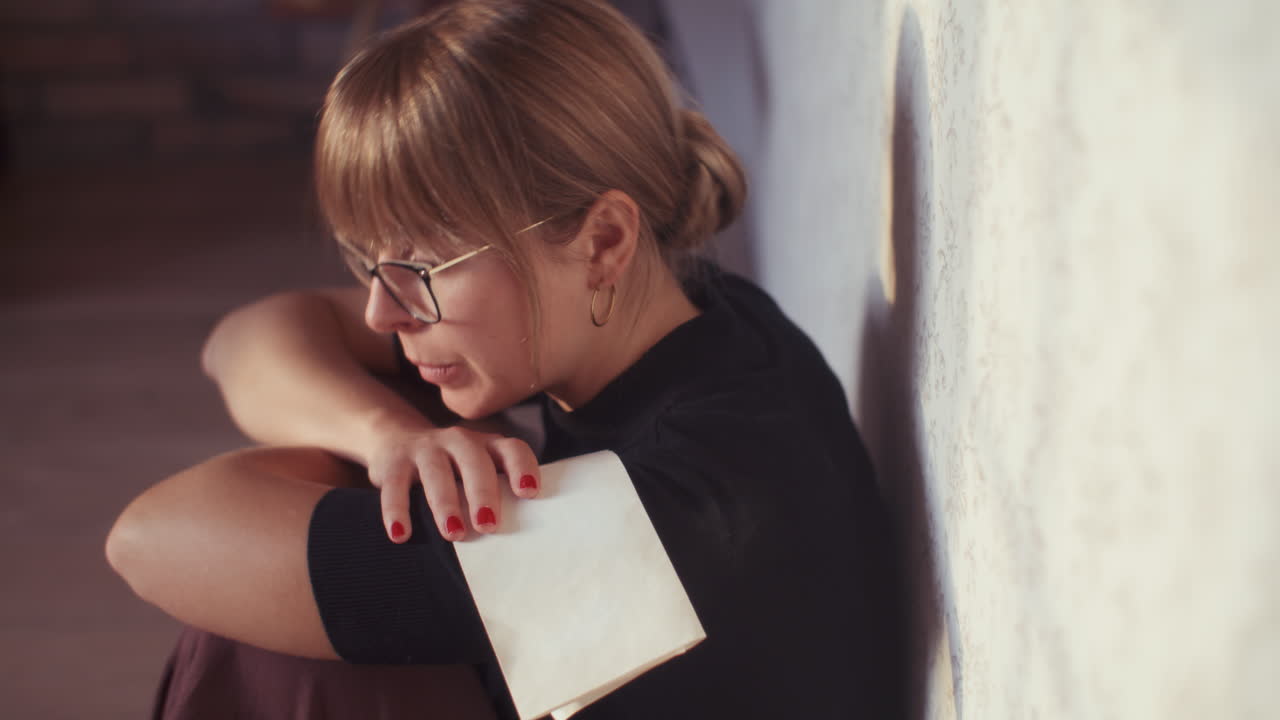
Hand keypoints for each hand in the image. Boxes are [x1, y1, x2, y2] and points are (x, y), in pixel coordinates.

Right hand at [366, 422, 540, 542]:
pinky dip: (397, 511)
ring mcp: (425, 449)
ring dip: (446, 503)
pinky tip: (401, 534)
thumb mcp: (474, 471)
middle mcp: (459, 442)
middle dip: (482, 493)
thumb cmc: (450, 468)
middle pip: (474, 461)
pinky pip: (395, 486)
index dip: (522, 468)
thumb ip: (494, 493)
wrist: (395, 439)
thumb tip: (517, 541)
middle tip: (488, 524)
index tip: (528, 493)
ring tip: (453, 533)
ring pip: (436, 472)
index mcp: (487, 445)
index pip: (512, 449)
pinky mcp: (394, 462)